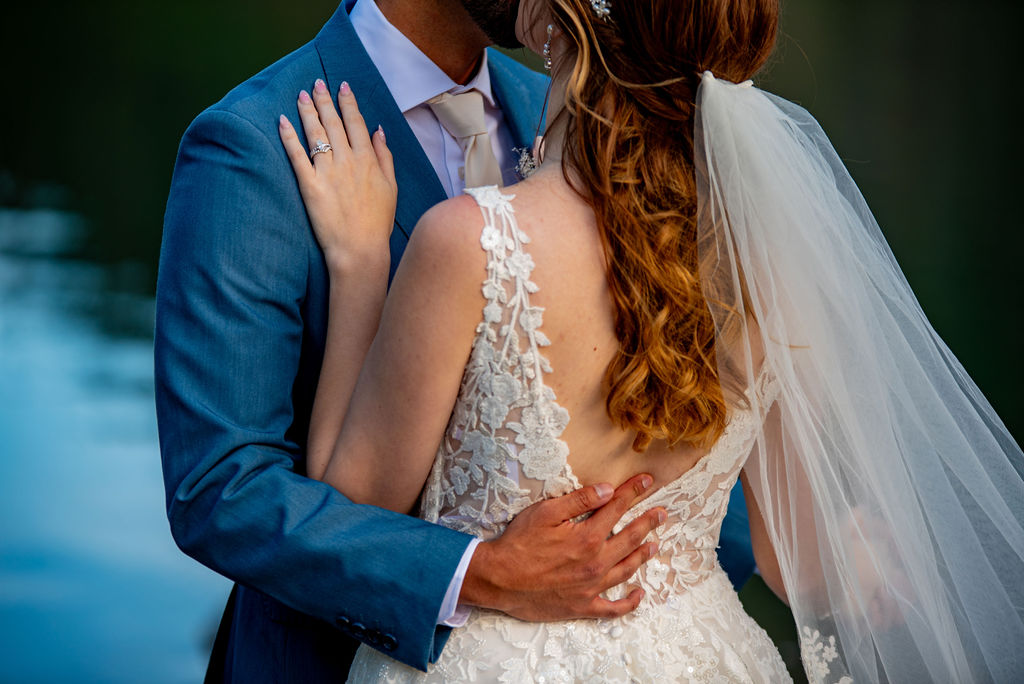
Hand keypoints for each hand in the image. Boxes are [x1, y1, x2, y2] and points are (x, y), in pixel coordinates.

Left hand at [279, 79, 396, 271]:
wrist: (360, 249)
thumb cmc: (377, 222)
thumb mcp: (391, 187)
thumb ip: (384, 156)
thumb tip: (379, 131)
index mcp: (368, 160)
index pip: (356, 123)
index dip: (348, 102)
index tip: (341, 86)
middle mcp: (347, 161)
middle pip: (334, 122)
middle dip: (325, 99)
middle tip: (316, 82)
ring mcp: (327, 172)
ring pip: (315, 133)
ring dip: (307, 111)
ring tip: (301, 95)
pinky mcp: (310, 185)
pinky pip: (297, 156)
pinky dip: (289, 136)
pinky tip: (282, 121)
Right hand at [460, 474, 665, 620]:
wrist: (499, 580)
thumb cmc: (519, 543)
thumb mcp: (546, 512)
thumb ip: (580, 501)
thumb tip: (608, 490)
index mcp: (588, 537)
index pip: (618, 508)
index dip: (634, 492)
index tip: (648, 481)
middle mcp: (596, 563)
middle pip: (631, 538)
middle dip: (648, 522)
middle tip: (662, 513)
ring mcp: (592, 587)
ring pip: (627, 569)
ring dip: (644, 555)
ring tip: (655, 544)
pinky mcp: (583, 606)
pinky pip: (613, 608)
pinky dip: (629, 603)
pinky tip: (639, 595)